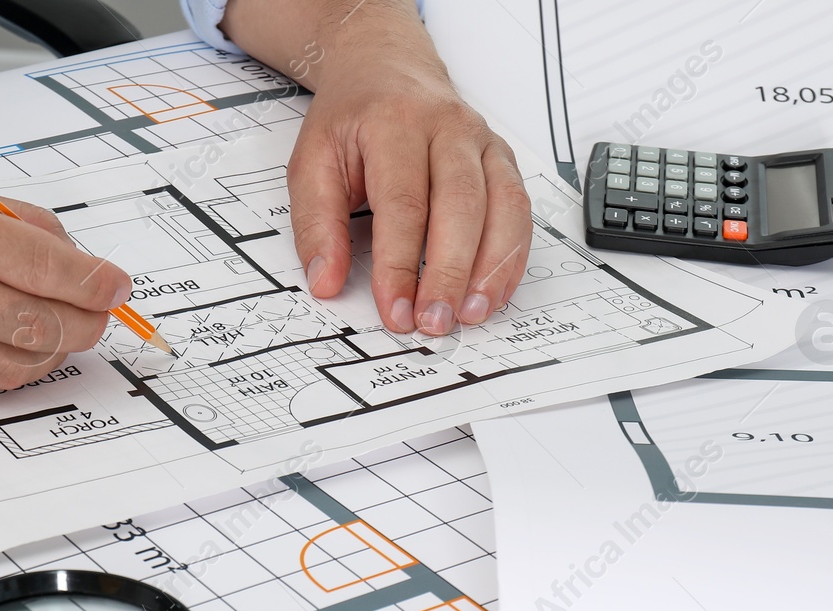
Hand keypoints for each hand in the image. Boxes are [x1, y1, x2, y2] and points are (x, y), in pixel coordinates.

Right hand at [0, 175, 132, 396]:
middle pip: (36, 321)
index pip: (39, 260)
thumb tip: (68, 252)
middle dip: (84, 324)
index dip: (91, 280)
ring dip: (51, 353)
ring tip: (60, 336)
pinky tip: (12, 351)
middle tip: (100, 318)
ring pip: (12, 361)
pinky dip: (7, 370)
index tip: (118, 287)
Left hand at [285, 47, 530, 335]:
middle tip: (435, 321)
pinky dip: (511, 256)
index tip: (394, 309)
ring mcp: (483, 142)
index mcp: (397, 123)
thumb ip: (316, 224)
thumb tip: (326, 280)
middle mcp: (449, 128)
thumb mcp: (312, 162)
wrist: (385, 68)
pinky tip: (493, 292)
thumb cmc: (353, 118)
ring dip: (490, 268)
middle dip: (449, 272)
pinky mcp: (503, 160)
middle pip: (460, 206)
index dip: (400, 264)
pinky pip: (519, 210)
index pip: (404, 204)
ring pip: (502, 207)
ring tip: (470, 314)